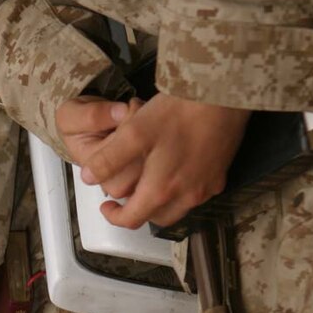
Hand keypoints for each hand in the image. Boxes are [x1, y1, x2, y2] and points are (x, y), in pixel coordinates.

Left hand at [72, 94, 250, 228]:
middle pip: (155, 217)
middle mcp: (188, 196)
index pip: (131, 219)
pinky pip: (196, 194)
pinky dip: (180, 190)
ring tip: (147, 181)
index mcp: (162, 190)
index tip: (106, 204)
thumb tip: (88, 179)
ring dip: (159, 202)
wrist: (224, 93)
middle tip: (126, 191)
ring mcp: (207, 186)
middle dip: (137, 209)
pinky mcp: (220, 175)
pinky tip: (173, 169)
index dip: (113, 216)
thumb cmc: (177, 112)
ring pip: (177, 209)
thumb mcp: (132, 133)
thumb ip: (108, 160)